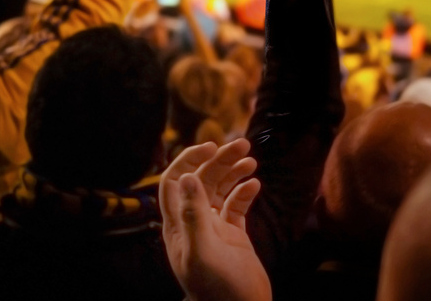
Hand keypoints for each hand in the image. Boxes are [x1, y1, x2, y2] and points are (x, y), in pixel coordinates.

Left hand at [160, 142, 269, 300]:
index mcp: (178, 225)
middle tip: (243, 144)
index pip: (175, 182)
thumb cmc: (218, 289)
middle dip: (220, 161)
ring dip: (233, 172)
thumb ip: (194, 215)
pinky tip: (255, 184)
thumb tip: (188, 176)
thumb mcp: (203, 253)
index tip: (211, 147)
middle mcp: (193, 223)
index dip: (189, 160)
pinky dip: (244, 192)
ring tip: (251, 159)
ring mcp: (214, 229)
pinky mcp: (233, 236)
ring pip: (220, 190)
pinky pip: (236, 206)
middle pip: (201, 181)